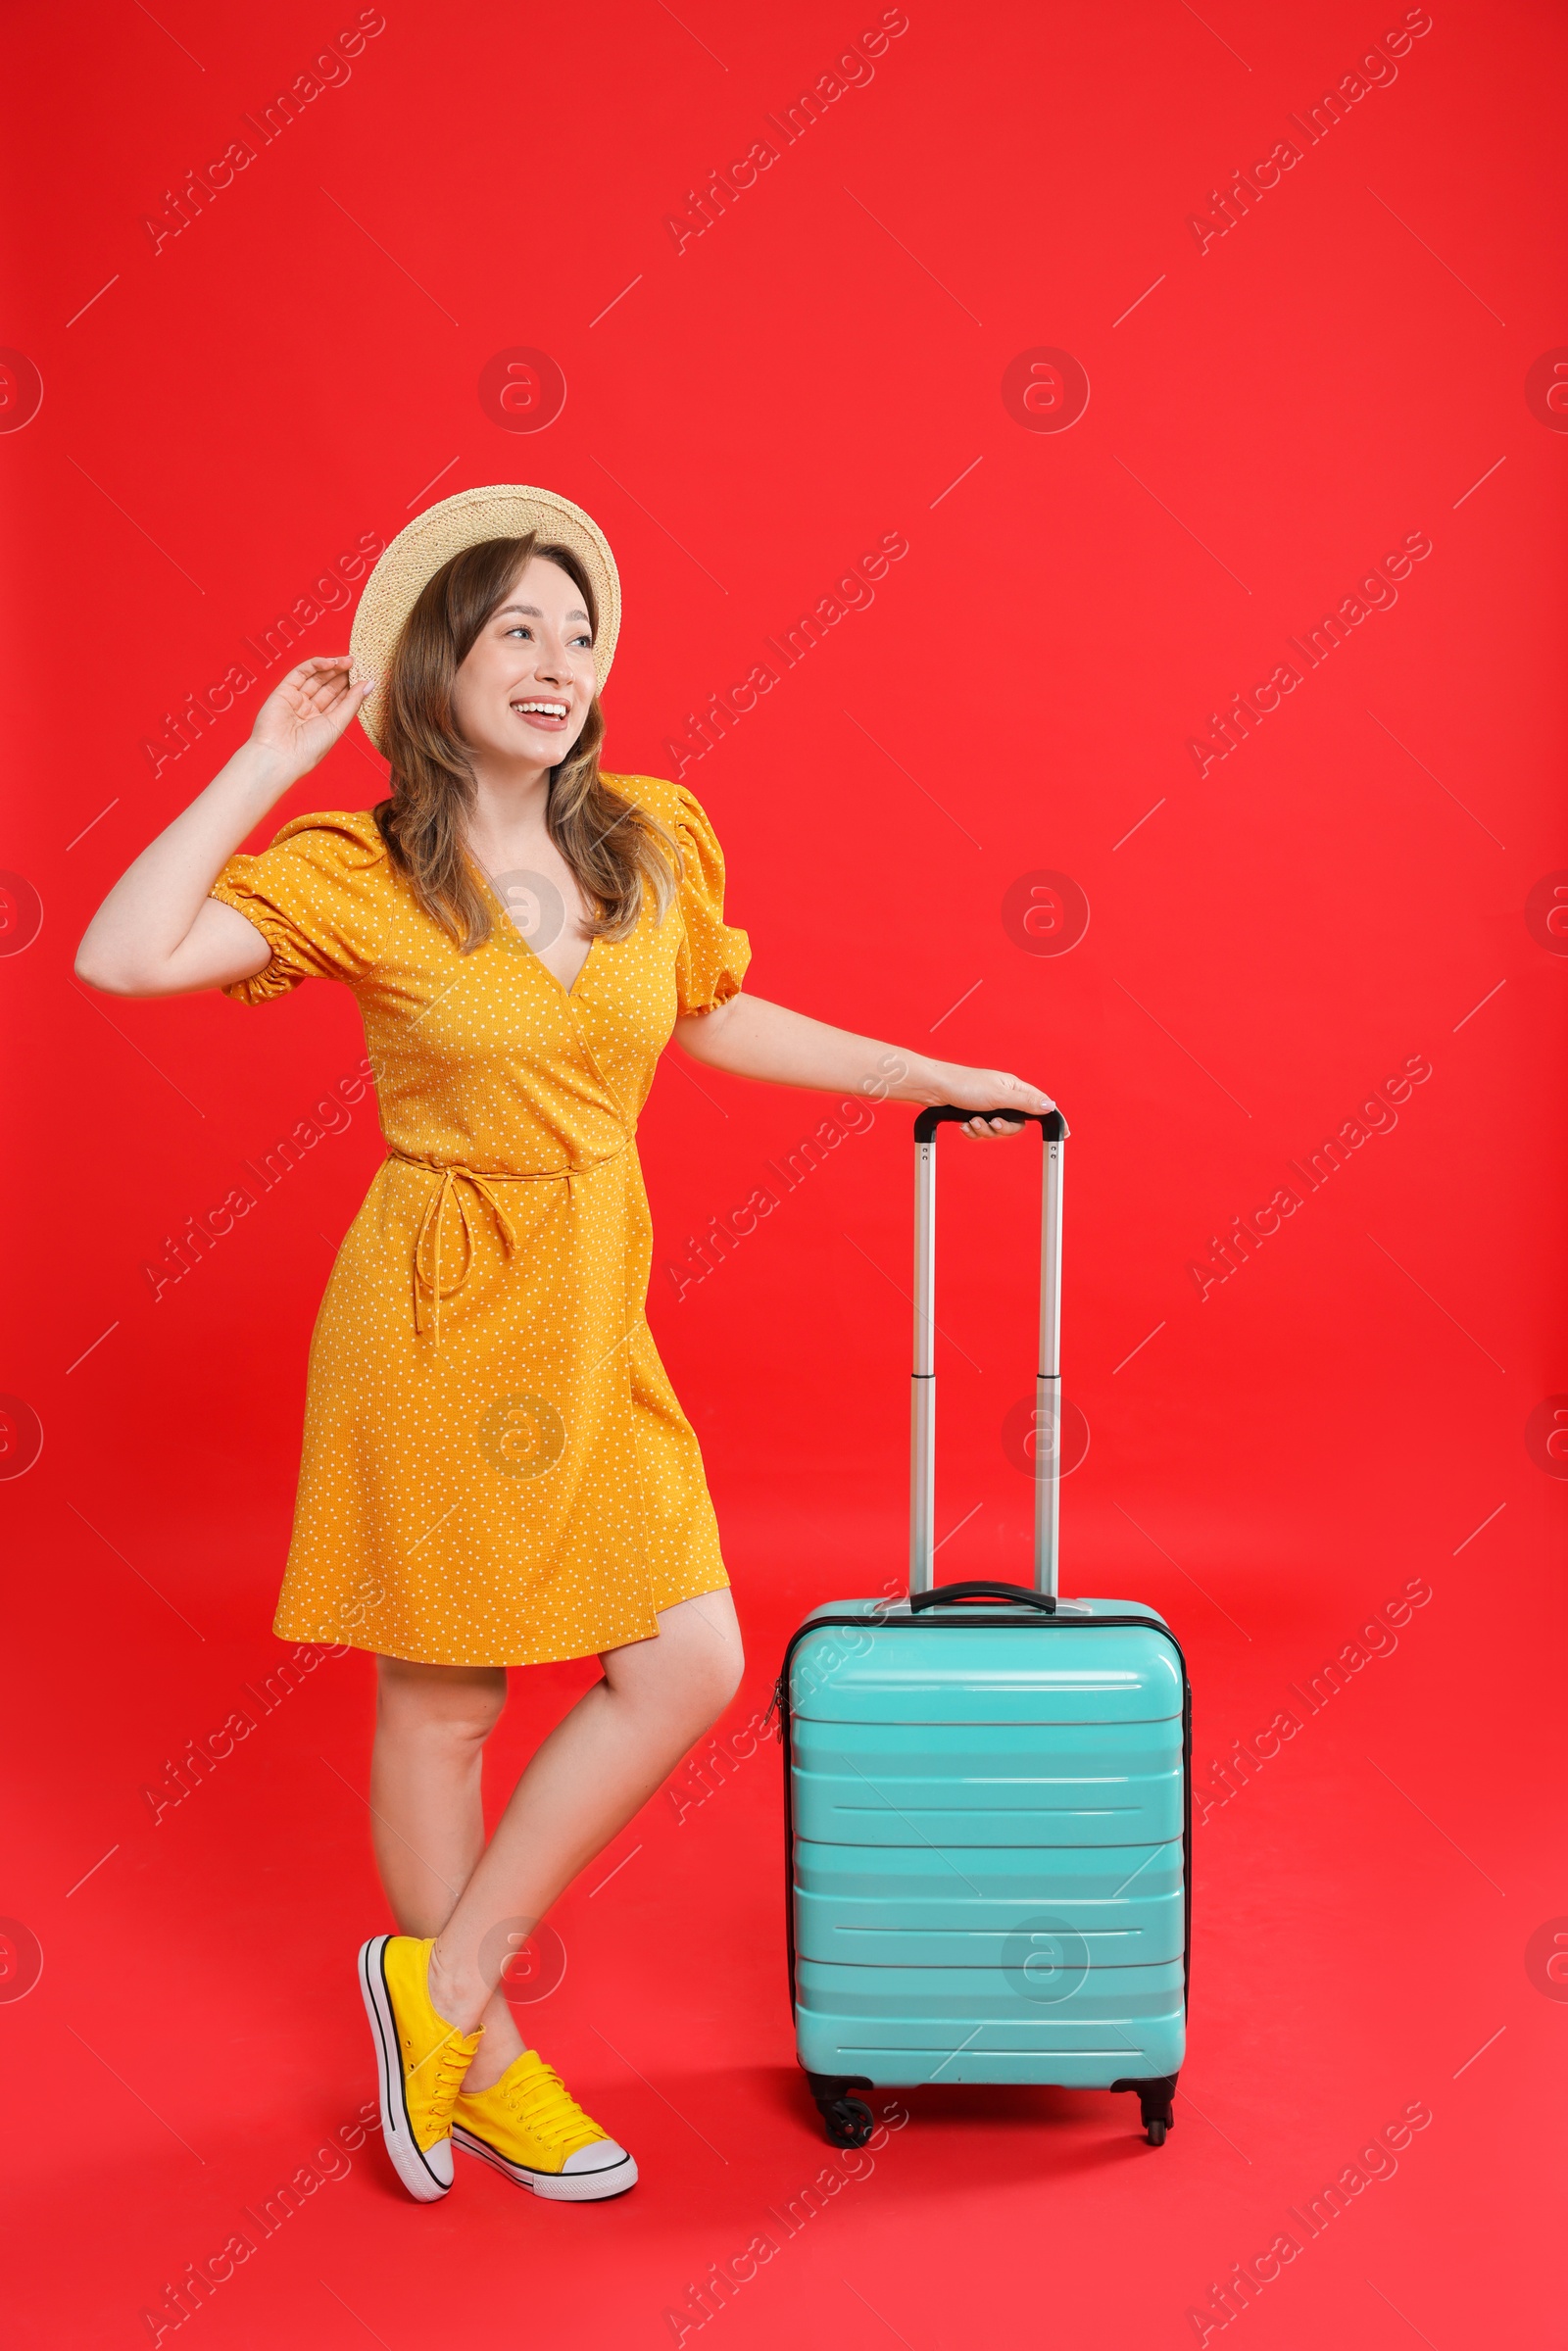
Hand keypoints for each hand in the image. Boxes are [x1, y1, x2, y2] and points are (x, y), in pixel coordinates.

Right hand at [247, 656, 374, 782]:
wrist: (280, 755)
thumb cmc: (308, 749)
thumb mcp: (338, 724)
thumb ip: (353, 702)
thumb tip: (369, 684)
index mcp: (323, 723)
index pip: (340, 700)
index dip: (352, 687)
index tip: (366, 676)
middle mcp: (309, 711)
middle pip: (329, 686)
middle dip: (343, 674)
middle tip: (358, 664)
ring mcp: (296, 700)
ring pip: (316, 678)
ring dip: (332, 667)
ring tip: (348, 661)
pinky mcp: (284, 691)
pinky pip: (301, 673)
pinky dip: (316, 665)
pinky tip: (331, 663)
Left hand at [940, 1064, 1056, 1139]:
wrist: (934, 1088)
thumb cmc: (964, 1085)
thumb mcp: (999, 1095)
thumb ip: (1026, 1102)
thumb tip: (1050, 1105)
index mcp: (1014, 1087)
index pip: (1040, 1104)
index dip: (1051, 1117)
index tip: (1064, 1132)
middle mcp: (1004, 1096)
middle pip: (1016, 1124)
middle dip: (1002, 1129)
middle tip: (991, 1123)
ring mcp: (989, 1106)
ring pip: (997, 1130)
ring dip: (984, 1130)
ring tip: (972, 1121)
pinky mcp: (975, 1114)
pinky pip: (982, 1132)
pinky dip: (973, 1131)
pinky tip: (965, 1125)